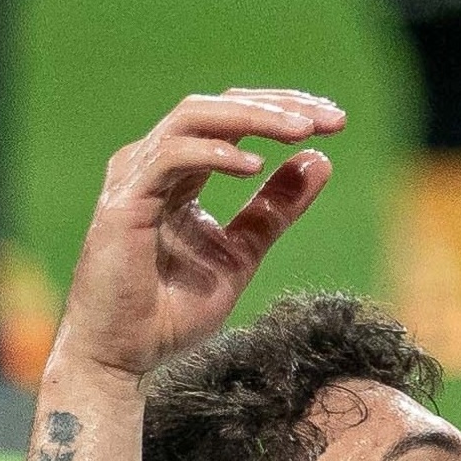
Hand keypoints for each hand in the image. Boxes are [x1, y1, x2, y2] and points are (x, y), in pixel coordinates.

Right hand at [58, 90, 343, 379]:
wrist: (124, 354)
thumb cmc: (171, 308)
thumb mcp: (243, 251)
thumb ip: (275, 209)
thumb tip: (319, 159)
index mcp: (179, 172)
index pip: (232, 119)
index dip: (283, 110)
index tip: (336, 121)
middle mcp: (153, 164)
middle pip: (216, 107)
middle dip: (278, 106)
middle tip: (330, 117)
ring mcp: (134, 178)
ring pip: (193, 117)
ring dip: (252, 118)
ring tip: (301, 129)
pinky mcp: (124, 203)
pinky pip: (170, 158)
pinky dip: (215, 154)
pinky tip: (255, 166)